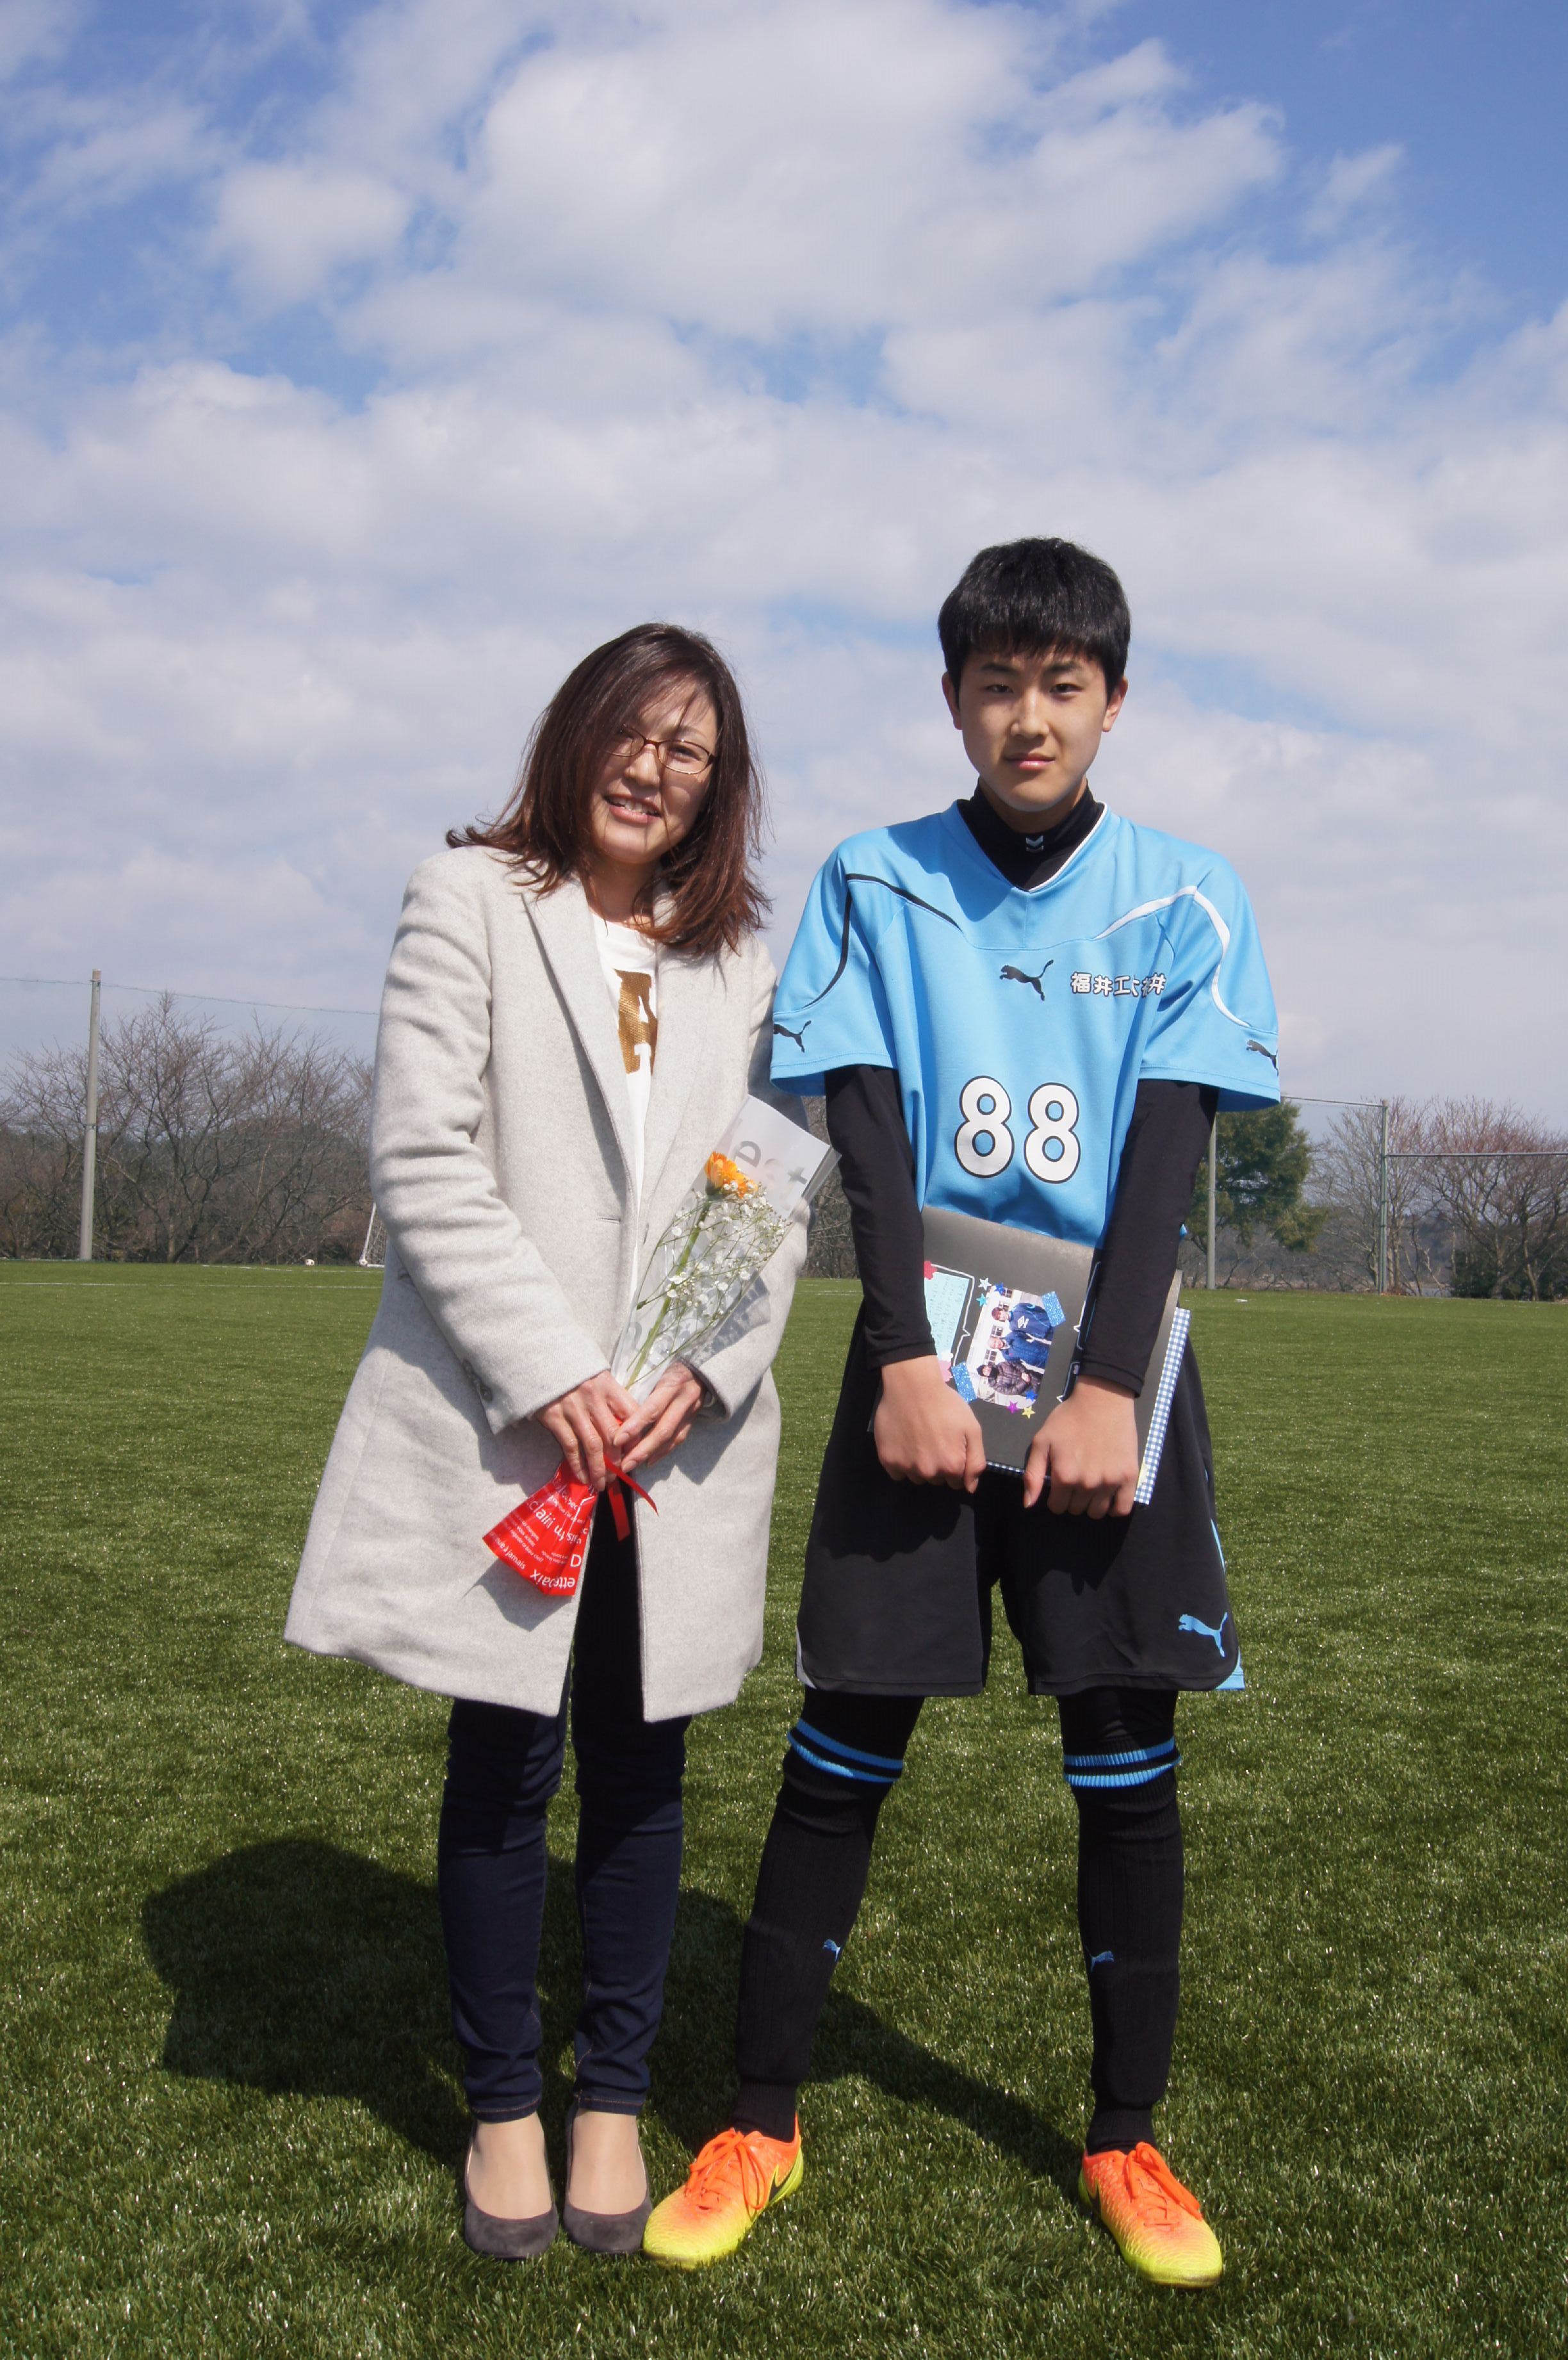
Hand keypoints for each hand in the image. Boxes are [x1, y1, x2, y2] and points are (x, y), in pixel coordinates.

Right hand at [536, 1369, 639, 1490]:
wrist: (537, 1359)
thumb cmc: (571, 1371)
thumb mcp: (595, 1375)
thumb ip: (610, 1396)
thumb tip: (626, 1424)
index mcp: (607, 1385)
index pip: (631, 1413)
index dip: (637, 1436)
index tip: (637, 1452)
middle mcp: (593, 1397)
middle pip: (614, 1435)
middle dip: (619, 1460)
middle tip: (620, 1475)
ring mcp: (573, 1408)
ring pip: (594, 1445)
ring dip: (600, 1469)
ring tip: (603, 1483)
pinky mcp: (554, 1418)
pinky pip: (571, 1447)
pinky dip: (578, 1465)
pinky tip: (583, 1477)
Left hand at [614, 1362, 704, 1475]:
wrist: (700, 1368)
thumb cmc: (669, 1367)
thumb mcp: (656, 1371)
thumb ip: (641, 1390)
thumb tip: (617, 1412)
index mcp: (672, 1385)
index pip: (652, 1409)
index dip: (635, 1426)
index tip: (617, 1440)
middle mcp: (684, 1400)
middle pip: (663, 1430)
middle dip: (642, 1450)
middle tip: (624, 1464)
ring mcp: (691, 1412)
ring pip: (671, 1439)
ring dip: (650, 1454)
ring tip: (632, 1465)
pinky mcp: (693, 1420)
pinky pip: (678, 1440)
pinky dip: (663, 1452)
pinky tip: (649, 1461)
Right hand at [873, 1356, 985, 1491]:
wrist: (912, 1386)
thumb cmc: (945, 1404)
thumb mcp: (972, 1428)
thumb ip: (976, 1461)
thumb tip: (970, 1488)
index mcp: (951, 1466)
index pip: (956, 1482)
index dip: (954, 1464)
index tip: (950, 1447)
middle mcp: (928, 1472)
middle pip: (936, 1480)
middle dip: (938, 1465)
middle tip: (934, 1440)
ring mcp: (906, 1467)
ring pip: (917, 1478)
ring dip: (919, 1466)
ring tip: (919, 1440)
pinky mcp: (888, 1460)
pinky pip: (897, 1473)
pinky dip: (901, 1462)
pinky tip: (904, 1443)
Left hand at [1023, 1375, 1138, 1515]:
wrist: (1102, 1400)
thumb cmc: (1069, 1419)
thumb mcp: (1042, 1441)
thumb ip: (1032, 1475)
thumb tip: (1028, 1505)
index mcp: (1064, 1476)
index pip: (1057, 1507)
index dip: (1056, 1497)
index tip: (1061, 1483)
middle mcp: (1086, 1484)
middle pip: (1076, 1510)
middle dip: (1073, 1499)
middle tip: (1077, 1479)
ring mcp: (1109, 1482)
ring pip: (1097, 1513)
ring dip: (1092, 1504)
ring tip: (1092, 1486)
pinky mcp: (1129, 1477)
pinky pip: (1123, 1508)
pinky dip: (1116, 1508)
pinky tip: (1110, 1496)